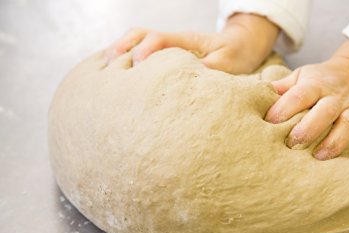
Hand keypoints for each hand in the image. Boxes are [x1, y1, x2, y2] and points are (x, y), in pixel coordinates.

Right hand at [105, 13, 278, 73]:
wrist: (242, 45)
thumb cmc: (236, 54)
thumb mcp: (229, 63)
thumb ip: (212, 69)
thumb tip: (192, 78)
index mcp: (187, 40)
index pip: (159, 39)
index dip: (144, 51)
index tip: (135, 68)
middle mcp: (173, 39)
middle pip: (139, 34)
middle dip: (121, 49)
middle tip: (108, 69)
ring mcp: (168, 45)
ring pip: (136, 41)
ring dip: (119, 52)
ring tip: (102, 72)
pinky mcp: (166, 54)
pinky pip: (141, 51)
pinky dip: (125, 58)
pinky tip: (113, 73)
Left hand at [265, 40, 348, 159]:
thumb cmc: (320, 79)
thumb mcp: (300, 75)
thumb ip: (281, 87)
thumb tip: (255, 95)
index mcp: (316, 84)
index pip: (300, 94)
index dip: (284, 108)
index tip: (270, 122)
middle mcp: (336, 97)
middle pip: (325, 111)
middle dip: (309, 129)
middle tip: (293, 144)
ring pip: (348, 125)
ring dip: (334, 142)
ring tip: (319, 156)